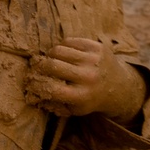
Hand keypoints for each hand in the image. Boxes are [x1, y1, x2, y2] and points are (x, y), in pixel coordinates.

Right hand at [25, 37, 144, 122]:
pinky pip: (69, 41)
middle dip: (41, 66)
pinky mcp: (97, 47)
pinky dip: (63, 46)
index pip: (51, 88)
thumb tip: (31, 94)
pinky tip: (66, 54)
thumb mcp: (73, 109)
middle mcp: (88, 77)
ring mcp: (93, 60)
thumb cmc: (88, 98)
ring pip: (58, 50)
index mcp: (81, 96)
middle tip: (39, 67)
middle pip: (52, 65)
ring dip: (51, 55)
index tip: (31, 82)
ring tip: (53, 59)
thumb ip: (53, 103)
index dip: (36, 84)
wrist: (119, 87)